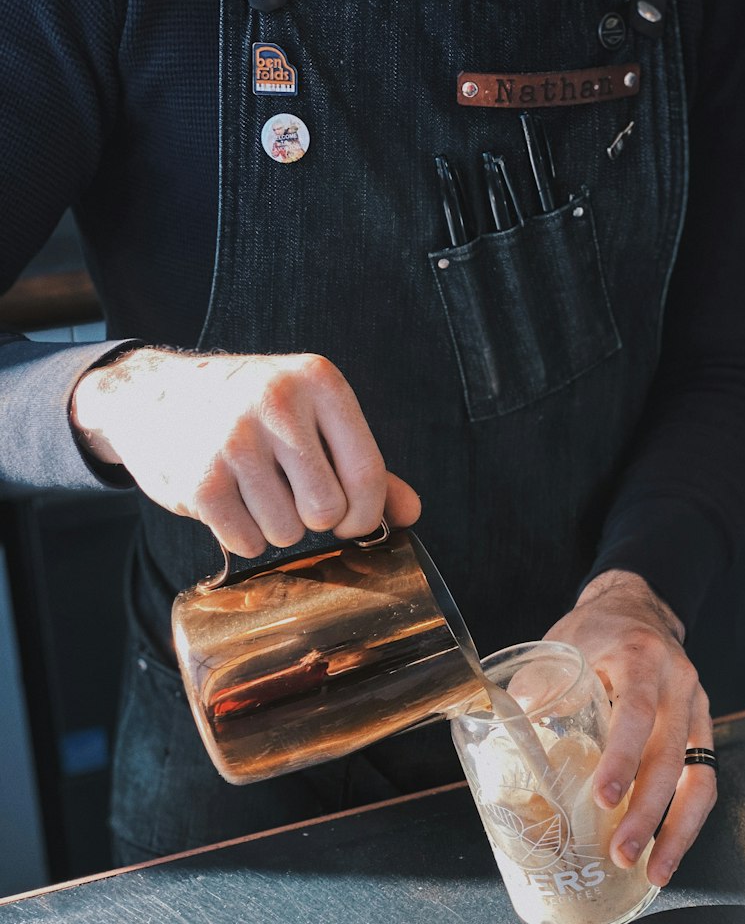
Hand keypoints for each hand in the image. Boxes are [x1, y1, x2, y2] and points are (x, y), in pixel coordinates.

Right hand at [72, 348, 419, 556]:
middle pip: (328, 510)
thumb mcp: (311, 416)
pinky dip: (242, 536)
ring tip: (256, 493)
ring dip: (276, 528)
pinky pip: (246, 541)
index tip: (349, 520)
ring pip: (286, 532)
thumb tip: (412, 512)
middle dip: (316, 520)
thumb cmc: (249, 411)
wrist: (153, 396)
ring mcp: (234, 441)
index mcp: (319, 382)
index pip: (367, 475)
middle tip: (293, 499)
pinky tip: (230, 503)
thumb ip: (364, 464)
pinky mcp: (199, 480)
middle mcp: (277, 403)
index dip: (365, 515)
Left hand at [544, 570, 716, 886]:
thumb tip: (499, 743)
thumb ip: (534, 692)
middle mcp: (678, 683)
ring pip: (699, 777)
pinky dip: (687, 820)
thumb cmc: (595, 632)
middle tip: (622, 854)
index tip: (605, 797)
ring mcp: (696, 708)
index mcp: (640, 658)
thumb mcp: (560, 648)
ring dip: (678, 830)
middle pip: (671, 755)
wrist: (638, 607)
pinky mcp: (701, 730)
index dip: (623, 756)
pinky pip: (704, 781)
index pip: (636, 711)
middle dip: (649, 812)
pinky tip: (668, 852)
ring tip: (654, 871)